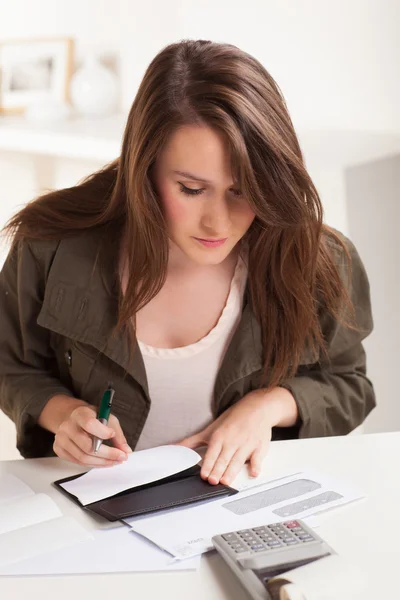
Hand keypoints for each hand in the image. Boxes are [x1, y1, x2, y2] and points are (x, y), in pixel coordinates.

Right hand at [53, 404, 132, 467]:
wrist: (72, 418)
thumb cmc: (92, 417)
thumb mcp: (107, 418)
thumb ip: (117, 433)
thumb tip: (126, 450)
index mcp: (80, 414)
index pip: (89, 424)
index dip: (102, 432)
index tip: (113, 435)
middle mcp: (67, 426)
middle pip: (87, 446)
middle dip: (108, 454)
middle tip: (121, 457)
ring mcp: (61, 439)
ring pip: (83, 458)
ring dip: (102, 462)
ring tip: (115, 461)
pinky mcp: (59, 450)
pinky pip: (78, 462)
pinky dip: (93, 464)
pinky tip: (103, 462)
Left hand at [177, 387, 297, 485]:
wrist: (257, 408)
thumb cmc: (233, 419)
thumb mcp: (211, 428)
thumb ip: (193, 441)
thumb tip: (174, 448)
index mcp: (220, 437)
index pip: (212, 453)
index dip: (208, 464)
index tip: (203, 475)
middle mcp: (233, 441)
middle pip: (224, 459)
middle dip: (218, 470)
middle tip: (213, 481)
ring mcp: (247, 444)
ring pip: (238, 461)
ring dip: (232, 471)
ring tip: (226, 482)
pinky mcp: (260, 447)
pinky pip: (258, 458)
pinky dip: (257, 465)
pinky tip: (253, 472)